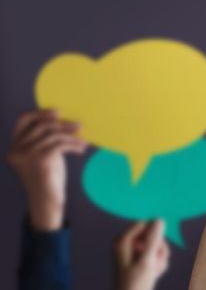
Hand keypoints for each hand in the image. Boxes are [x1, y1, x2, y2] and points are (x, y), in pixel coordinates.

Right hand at [6, 109, 86, 230]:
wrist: (46, 202)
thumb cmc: (47, 179)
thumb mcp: (43, 155)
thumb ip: (45, 140)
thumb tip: (60, 120)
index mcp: (14, 147)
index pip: (22, 121)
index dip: (39, 113)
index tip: (57, 111)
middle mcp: (16, 150)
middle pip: (42, 125)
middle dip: (63, 125)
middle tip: (80, 126)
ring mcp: (26, 155)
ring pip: (53, 134)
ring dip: (72, 136)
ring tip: (83, 142)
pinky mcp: (40, 159)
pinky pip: (61, 143)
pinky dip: (74, 144)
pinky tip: (81, 149)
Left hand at [115, 220, 170, 289]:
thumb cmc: (136, 283)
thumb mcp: (146, 261)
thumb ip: (153, 239)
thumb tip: (159, 219)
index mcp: (123, 241)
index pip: (144, 224)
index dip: (154, 234)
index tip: (156, 247)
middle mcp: (127, 243)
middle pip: (151, 234)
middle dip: (158, 248)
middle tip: (155, 262)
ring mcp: (134, 251)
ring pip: (156, 244)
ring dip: (159, 257)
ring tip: (155, 270)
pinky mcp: (140, 258)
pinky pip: (155, 253)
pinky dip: (158, 262)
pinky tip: (154, 273)